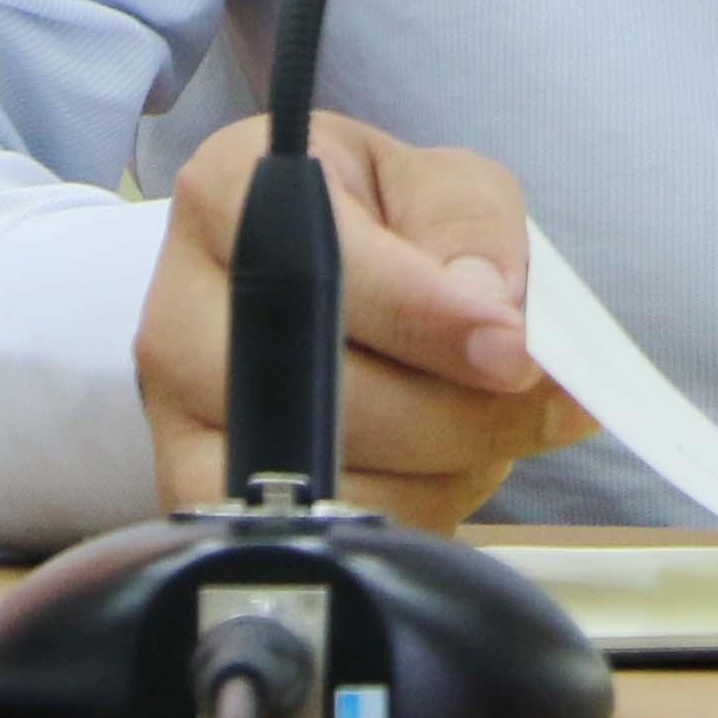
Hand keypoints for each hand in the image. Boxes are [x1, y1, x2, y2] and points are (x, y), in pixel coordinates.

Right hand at [133, 111, 599, 527]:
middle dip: (458, 407)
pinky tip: (443, 462)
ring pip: (334, 479)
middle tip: (538, 394)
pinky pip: (332, 535)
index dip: (424, 316)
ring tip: (488, 416)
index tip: (512, 348)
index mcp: (230, 194)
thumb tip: (488, 313)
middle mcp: (179, 309)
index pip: (322, 266)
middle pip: (324, 391)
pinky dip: (417, 510)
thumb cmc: (386, 222)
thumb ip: (471, 226)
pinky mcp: (208, 502)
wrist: (339, 286)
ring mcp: (179, 419)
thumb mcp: (441, 182)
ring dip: (447, 464)